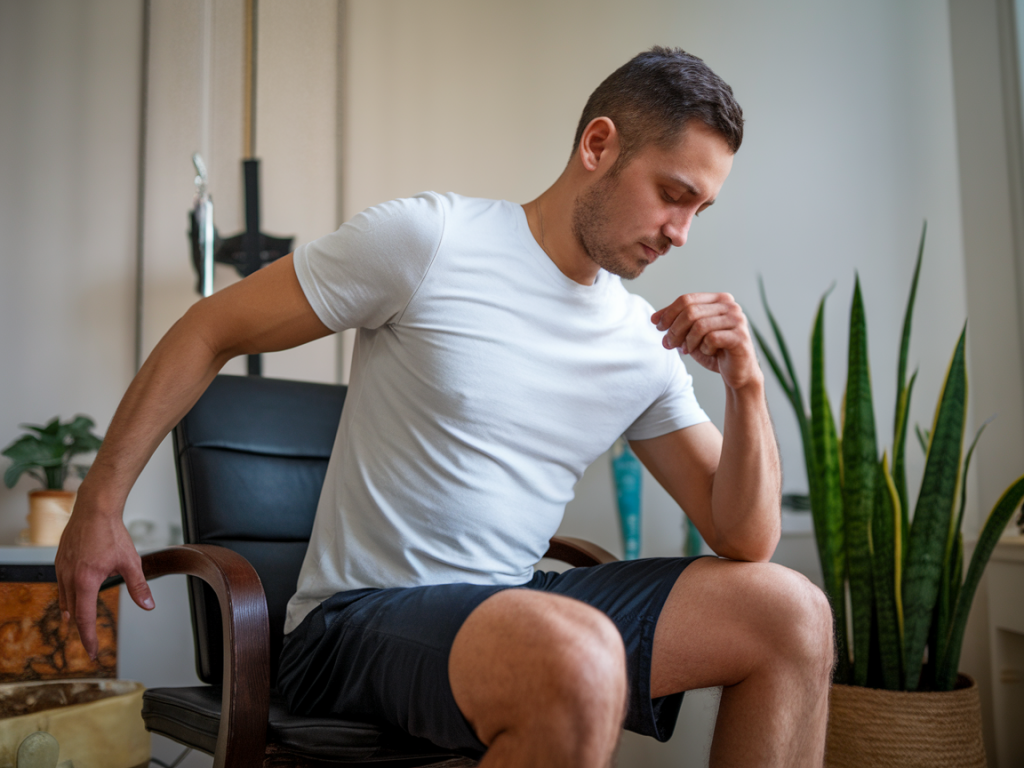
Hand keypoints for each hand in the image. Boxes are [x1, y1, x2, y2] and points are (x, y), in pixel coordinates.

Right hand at [55, 492, 153, 659]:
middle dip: (81, 628)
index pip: (85, 619)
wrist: (94, 509)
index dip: (88, 638)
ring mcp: (62, 568)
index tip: (93, 652)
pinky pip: (62, 584)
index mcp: (86, 581)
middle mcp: (69, 577)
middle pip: (74, 612)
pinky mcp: (60, 560)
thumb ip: (138, 586)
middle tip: (89, 642)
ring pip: (65, 599)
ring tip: (77, 624)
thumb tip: (148, 605)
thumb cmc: (112, 533)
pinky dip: (68, 595)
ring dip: (73, 612)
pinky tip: (73, 597)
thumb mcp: (131, 562)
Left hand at [652, 292, 762, 391]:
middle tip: (668, 344)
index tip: (657, 326)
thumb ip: (676, 324)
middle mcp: (730, 306)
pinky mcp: (740, 337)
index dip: (668, 312)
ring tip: (686, 351)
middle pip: (691, 311)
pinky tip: (707, 352)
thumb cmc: (714, 351)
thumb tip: (654, 318)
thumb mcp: (691, 335)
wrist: (737, 373)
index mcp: (719, 299)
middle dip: (674, 329)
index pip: (687, 299)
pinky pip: (712, 338)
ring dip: (687, 340)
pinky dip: (704, 348)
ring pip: (700, 325)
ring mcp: (737, 320)